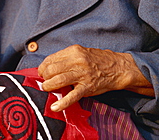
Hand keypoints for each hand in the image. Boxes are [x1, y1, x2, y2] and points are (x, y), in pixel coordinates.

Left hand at [38, 45, 152, 111]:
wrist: (117, 67)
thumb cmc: (97, 60)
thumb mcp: (81, 52)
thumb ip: (66, 58)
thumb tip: (49, 66)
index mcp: (74, 51)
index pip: (51, 59)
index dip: (43, 66)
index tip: (42, 72)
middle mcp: (77, 61)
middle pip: (52, 69)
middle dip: (44, 77)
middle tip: (44, 81)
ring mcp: (82, 74)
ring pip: (58, 80)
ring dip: (48, 86)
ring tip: (46, 89)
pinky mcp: (87, 87)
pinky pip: (72, 96)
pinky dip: (62, 102)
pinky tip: (55, 107)